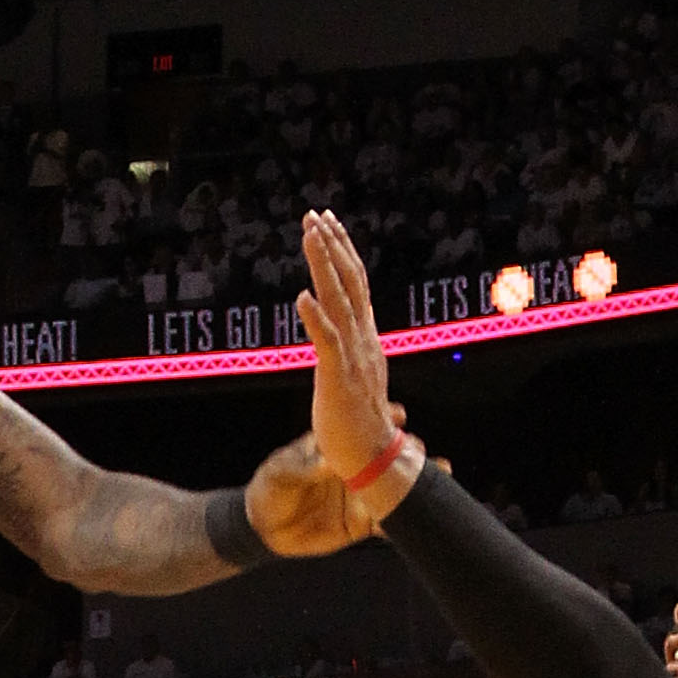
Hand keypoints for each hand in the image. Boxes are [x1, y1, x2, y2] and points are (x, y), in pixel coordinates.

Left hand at [242, 210, 429, 558]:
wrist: (374, 463)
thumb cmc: (362, 430)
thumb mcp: (357, 384)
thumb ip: (351, 358)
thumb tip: (343, 340)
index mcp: (367, 341)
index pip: (356, 288)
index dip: (343, 255)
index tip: (330, 226)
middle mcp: (364, 341)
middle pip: (350, 282)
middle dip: (332, 246)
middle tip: (316, 215)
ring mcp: (353, 357)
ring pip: (339, 300)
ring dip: (325, 264)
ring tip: (311, 233)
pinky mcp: (338, 378)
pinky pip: (328, 342)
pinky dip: (316, 318)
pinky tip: (303, 296)